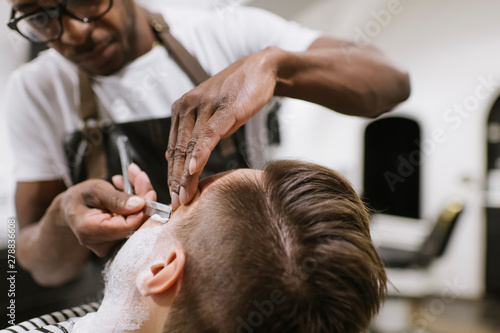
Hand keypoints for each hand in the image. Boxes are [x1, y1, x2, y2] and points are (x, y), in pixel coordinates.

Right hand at [58, 164, 153, 256]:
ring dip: (140, 199)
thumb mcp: (94, 190)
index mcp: (90, 232)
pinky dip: (137, 206)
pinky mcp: (119, 243)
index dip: (142, 209)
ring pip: (139, 223)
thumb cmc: (80, 199)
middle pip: (136, 225)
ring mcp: (111, 247)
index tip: (148, 191)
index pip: (127, 227)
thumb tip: (140, 204)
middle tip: (140, 177)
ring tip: (129, 181)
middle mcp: (102, 245)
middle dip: (143, 199)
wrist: (70, 211)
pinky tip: (128, 193)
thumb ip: (116, 198)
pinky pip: (136, 224)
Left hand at [168, 47, 279, 207]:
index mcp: (181, 109)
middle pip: (178, 150)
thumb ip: (197, 135)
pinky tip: (195, 169)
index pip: (173, 148)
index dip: (171, 174)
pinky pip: (209, 134)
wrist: (261, 70)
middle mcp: (188, 106)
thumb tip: (185, 162)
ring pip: (191, 145)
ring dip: (185, 174)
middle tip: (175, 204)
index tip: (172, 196)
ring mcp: (206, 106)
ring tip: (184, 195)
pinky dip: (200, 152)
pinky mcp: (225, 108)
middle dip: (175, 180)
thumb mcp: (212, 116)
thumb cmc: (237, 95)